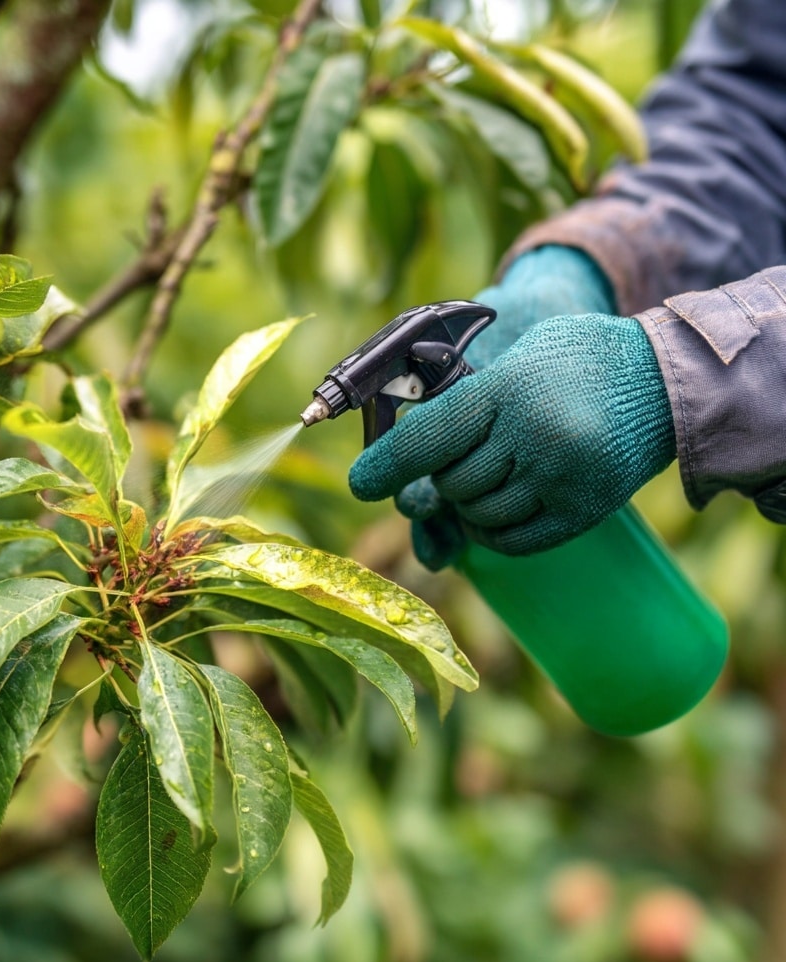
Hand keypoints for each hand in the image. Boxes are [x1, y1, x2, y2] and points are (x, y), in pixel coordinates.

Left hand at [351, 314, 675, 555]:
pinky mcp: (582, 511)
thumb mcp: (517, 357)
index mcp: (508, 390)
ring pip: (478, 516)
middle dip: (444, 476)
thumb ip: (465, 399)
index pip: (429, 437)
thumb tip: (410, 445)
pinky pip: (512, 540)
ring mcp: (560, 478)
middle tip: (460, 457)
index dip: (387, 464)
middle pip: (451, 483)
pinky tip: (500, 506)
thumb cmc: (578, 359)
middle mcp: (533, 436)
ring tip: (489, 474)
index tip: (361, 483)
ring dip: (469, 504)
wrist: (665, 378)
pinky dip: (493, 531)